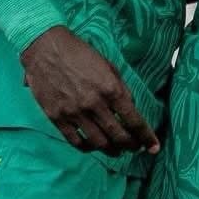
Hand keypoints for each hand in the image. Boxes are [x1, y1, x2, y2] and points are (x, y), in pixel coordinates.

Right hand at [20, 26, 158, 154]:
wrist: (45, 47)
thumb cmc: (79, 53)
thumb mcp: (108, 66)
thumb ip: (121, 89)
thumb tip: (130, 109)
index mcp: (111, 89)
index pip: (134, 121)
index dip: (146, 137)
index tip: (153, 147)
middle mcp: (94, 104)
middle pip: (118, 136)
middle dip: (131, 146)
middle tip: (135, 148)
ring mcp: (74, 113)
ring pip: (99, 143)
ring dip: (112, 150)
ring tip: (116, 150)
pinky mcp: (57, 117)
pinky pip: (75, 141)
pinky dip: (88, 148)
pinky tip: (93, 146)